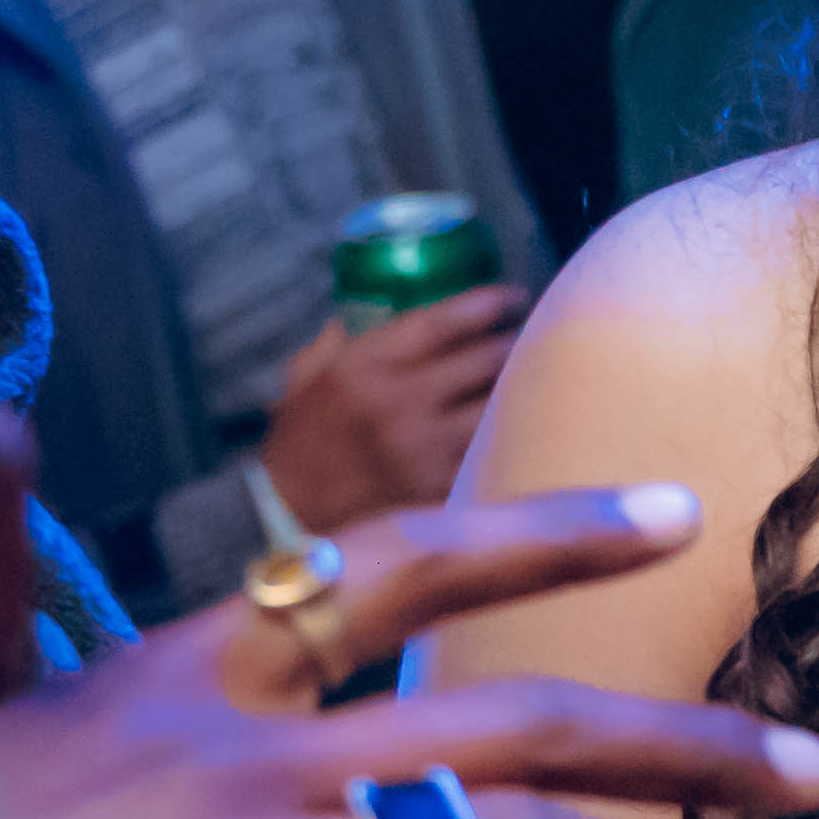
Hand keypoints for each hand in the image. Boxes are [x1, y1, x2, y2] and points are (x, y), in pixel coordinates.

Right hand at [0, 488, 818, 818]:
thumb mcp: (8, 755)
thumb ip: (142, 744)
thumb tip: (235, 766)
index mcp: (185, 672)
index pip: (397, 563)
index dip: (548, 531)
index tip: (675, 514)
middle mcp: (244, 758)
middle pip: (519, 719)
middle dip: (685, 738)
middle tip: (814, 761)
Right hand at [262, 290, 525, 531]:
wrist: (285, 521)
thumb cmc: (297, 447)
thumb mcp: (303, 382)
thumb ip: (332, 345)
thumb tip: (360, 317)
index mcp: (364, 366)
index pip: (442, 323)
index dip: (486, 305)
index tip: (511, 297)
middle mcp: (399, 401)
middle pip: (483, 358)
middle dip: (514, 341)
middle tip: (529, 336)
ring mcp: (424, 447)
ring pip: (496, 404)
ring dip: (519, 386)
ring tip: (533, 375)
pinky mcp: (440, 486)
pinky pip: (487, 449)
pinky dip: (502, 432)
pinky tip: (515, 423)